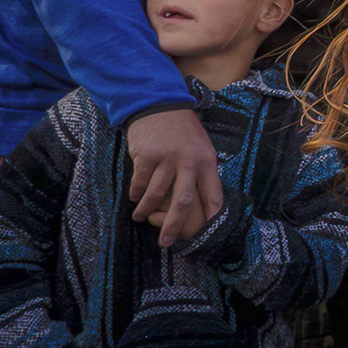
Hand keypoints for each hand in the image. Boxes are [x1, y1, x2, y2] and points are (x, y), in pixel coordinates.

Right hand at [124, 107, 221, 247]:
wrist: (160, 105)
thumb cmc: (183, 131)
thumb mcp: (201, 147)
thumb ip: (201, 171)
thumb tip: (204, 202)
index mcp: (207, 160)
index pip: (213, 192)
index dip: (212, 215)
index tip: (209, 233)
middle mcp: (189, 161)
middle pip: (183, 201)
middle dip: (174, 225)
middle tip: (166, 242)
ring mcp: (167, 158)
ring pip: (156, 194)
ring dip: (146, 209)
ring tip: (140, 217)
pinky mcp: (147, 155)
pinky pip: (140, 183)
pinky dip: (136, 193)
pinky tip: (134, 197)